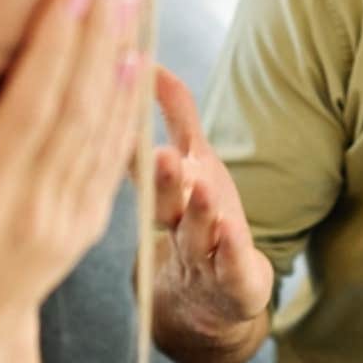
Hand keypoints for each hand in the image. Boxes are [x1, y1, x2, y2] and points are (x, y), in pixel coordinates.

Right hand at [0, 0, 147, 362]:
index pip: (31, 110)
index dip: (56, 44)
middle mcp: (40, 211)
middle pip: (80, 105)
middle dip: (101, 28)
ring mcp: (71, 219)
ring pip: (106, 123)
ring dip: (124, 51)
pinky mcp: (87, 224)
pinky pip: (115, 153)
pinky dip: (130, 103)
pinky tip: (137, 59)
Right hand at [149, 68, 271, 333]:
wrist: (213, 301)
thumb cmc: (201, 218)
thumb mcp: (192, 161)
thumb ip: (176, 114)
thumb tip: (153, 61)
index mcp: (163, 195)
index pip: (143, 167)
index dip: (134, 143)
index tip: (126, 110)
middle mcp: (177, 225)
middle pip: (165, 201)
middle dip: (163, 178)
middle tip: (158, 155)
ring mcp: (205, 255)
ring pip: (197, 232)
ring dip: (198, 210)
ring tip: (200, 187)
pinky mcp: (236, 280)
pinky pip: (233, 264)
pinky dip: (231, 248)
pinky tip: (230, 230)